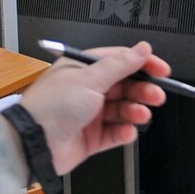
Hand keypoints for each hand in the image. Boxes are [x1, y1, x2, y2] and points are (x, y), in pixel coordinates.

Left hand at [17, 43, 168, 175]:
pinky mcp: (91, 137)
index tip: (161, 71)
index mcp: (83, 69)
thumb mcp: (89, 79)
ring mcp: (89, 114)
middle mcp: (87, 90)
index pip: (120, 61)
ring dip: (135, 111)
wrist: (33, 143)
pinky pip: (116, 133)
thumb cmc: (49, 107)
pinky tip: (127, 131)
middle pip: (125, 86)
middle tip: (156, 95)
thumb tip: (142, 50)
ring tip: (140, 114)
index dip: (142, 65)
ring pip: (123, 110)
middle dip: (143, 90)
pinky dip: (125, 132)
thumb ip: (120, 65)